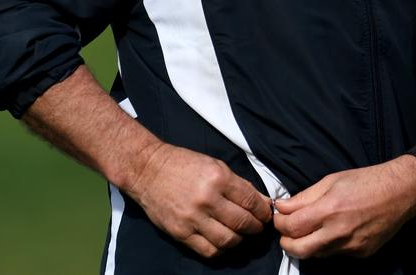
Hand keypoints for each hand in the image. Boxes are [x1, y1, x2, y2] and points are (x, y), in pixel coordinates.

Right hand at [127, 141, 272, 258]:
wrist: (149, 170)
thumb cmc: (183, 164)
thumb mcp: (214, 165)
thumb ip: (239, 184)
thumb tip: (262, 200)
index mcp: (218, 178)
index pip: (250, 201)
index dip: (262, 211)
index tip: (266, 214)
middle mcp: (207, 199)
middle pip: (242, 222)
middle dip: (255, 227)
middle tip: (257, 226)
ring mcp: (193, 218)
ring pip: (228, 240)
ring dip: (240, 239)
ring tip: (241, 234)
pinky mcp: (181, 233)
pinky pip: (209, 250)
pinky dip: (221, 249)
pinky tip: (223, 240)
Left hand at [273, 156, 415, 258]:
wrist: (400, 193)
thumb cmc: (365, 181)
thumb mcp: (331, 180)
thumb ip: (305, 196)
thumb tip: (283, 206)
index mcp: (330, 210)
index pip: (293, 227)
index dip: (280, 222)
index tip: (278, 216)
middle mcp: (339, 232)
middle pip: (300, 250)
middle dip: (286, 242)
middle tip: (285, 230)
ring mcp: (351, 247)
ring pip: (316, 254)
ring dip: (306, 244)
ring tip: (307, 228)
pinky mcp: (361, 254)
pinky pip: (334, 254)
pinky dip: (326, 245)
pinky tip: (330, 231)